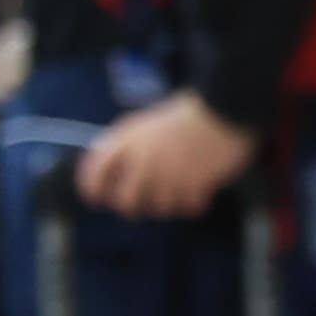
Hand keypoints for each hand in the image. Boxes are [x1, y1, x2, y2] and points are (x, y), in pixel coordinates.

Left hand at [74, 93, 257, 219]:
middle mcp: (143, 160)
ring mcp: (169, 174)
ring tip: (174, 200)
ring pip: (157, 208)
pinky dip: (190, 206)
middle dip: (129, 207)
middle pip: (124, 200)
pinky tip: (197, 200)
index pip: (95, 170)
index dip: (90, 188)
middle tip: (139, 206)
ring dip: (165, 206)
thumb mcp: (148, 121)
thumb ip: (129, 143)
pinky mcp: (195, 184)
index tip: (95, 198)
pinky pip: (187, 207)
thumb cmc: (188, 110)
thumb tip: (118, 164)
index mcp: (127, 140)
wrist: (225, 107)